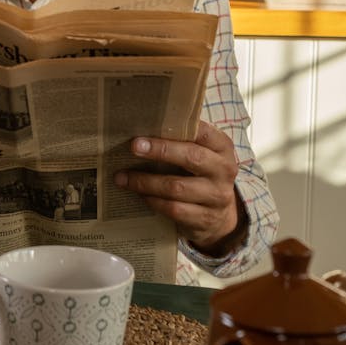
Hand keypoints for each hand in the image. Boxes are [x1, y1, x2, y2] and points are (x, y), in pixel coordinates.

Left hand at [114, 120, 246, 256]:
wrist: (220, 217)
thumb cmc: (202, 176)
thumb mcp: (202, 155)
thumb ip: (183, 141)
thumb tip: (143, 127)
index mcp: (222, 148)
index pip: (203, 132)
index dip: (179, 128)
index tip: (150, 125)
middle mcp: (223, 170)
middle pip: (191, 157)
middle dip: (160, 151)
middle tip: (134, 146)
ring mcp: (216, 196)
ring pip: (177, 187)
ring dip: (146, 182)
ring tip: (122, 177)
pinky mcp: (205, 219)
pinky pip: (174, 209)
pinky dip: (153, 201)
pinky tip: (139, 195)